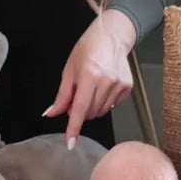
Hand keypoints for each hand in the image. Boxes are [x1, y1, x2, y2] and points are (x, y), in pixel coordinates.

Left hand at [45, 9, 136, 145]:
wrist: (111, 37)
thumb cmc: (87, 50)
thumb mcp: (69, 70)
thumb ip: (62, 95)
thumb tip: (52, 113)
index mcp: (89, 76)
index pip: (80, 108)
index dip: (74, 127)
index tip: (70, 142)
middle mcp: (107, 82)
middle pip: (90, 112)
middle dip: (80, 110)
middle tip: (77, 95)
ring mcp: (119, 85)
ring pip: (101, 112)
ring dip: (92, 107)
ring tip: (90, 88)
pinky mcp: (128, 88)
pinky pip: (112, 106)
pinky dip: (103, 102)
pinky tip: (102, 87)